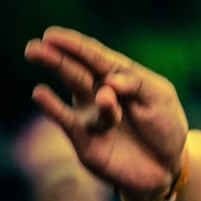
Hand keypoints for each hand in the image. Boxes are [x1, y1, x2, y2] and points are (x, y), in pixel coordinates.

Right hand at [25, 27, 189, 199]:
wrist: (167, 166)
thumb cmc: (164, 126)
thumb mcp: (160, 98)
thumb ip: (137, 84)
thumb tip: (109, 81)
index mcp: (119, 77)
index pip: (95, 57)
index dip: (75, 45)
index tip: (51, 34)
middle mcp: (99, 93)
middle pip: (76, 70)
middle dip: (56, 57)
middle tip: (33, 47)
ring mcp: (89, 115)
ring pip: (76, 89)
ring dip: (64, 73)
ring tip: (45, 57)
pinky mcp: (84, 140)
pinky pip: (67, 121)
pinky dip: (53, 107)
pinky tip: (39, 94)